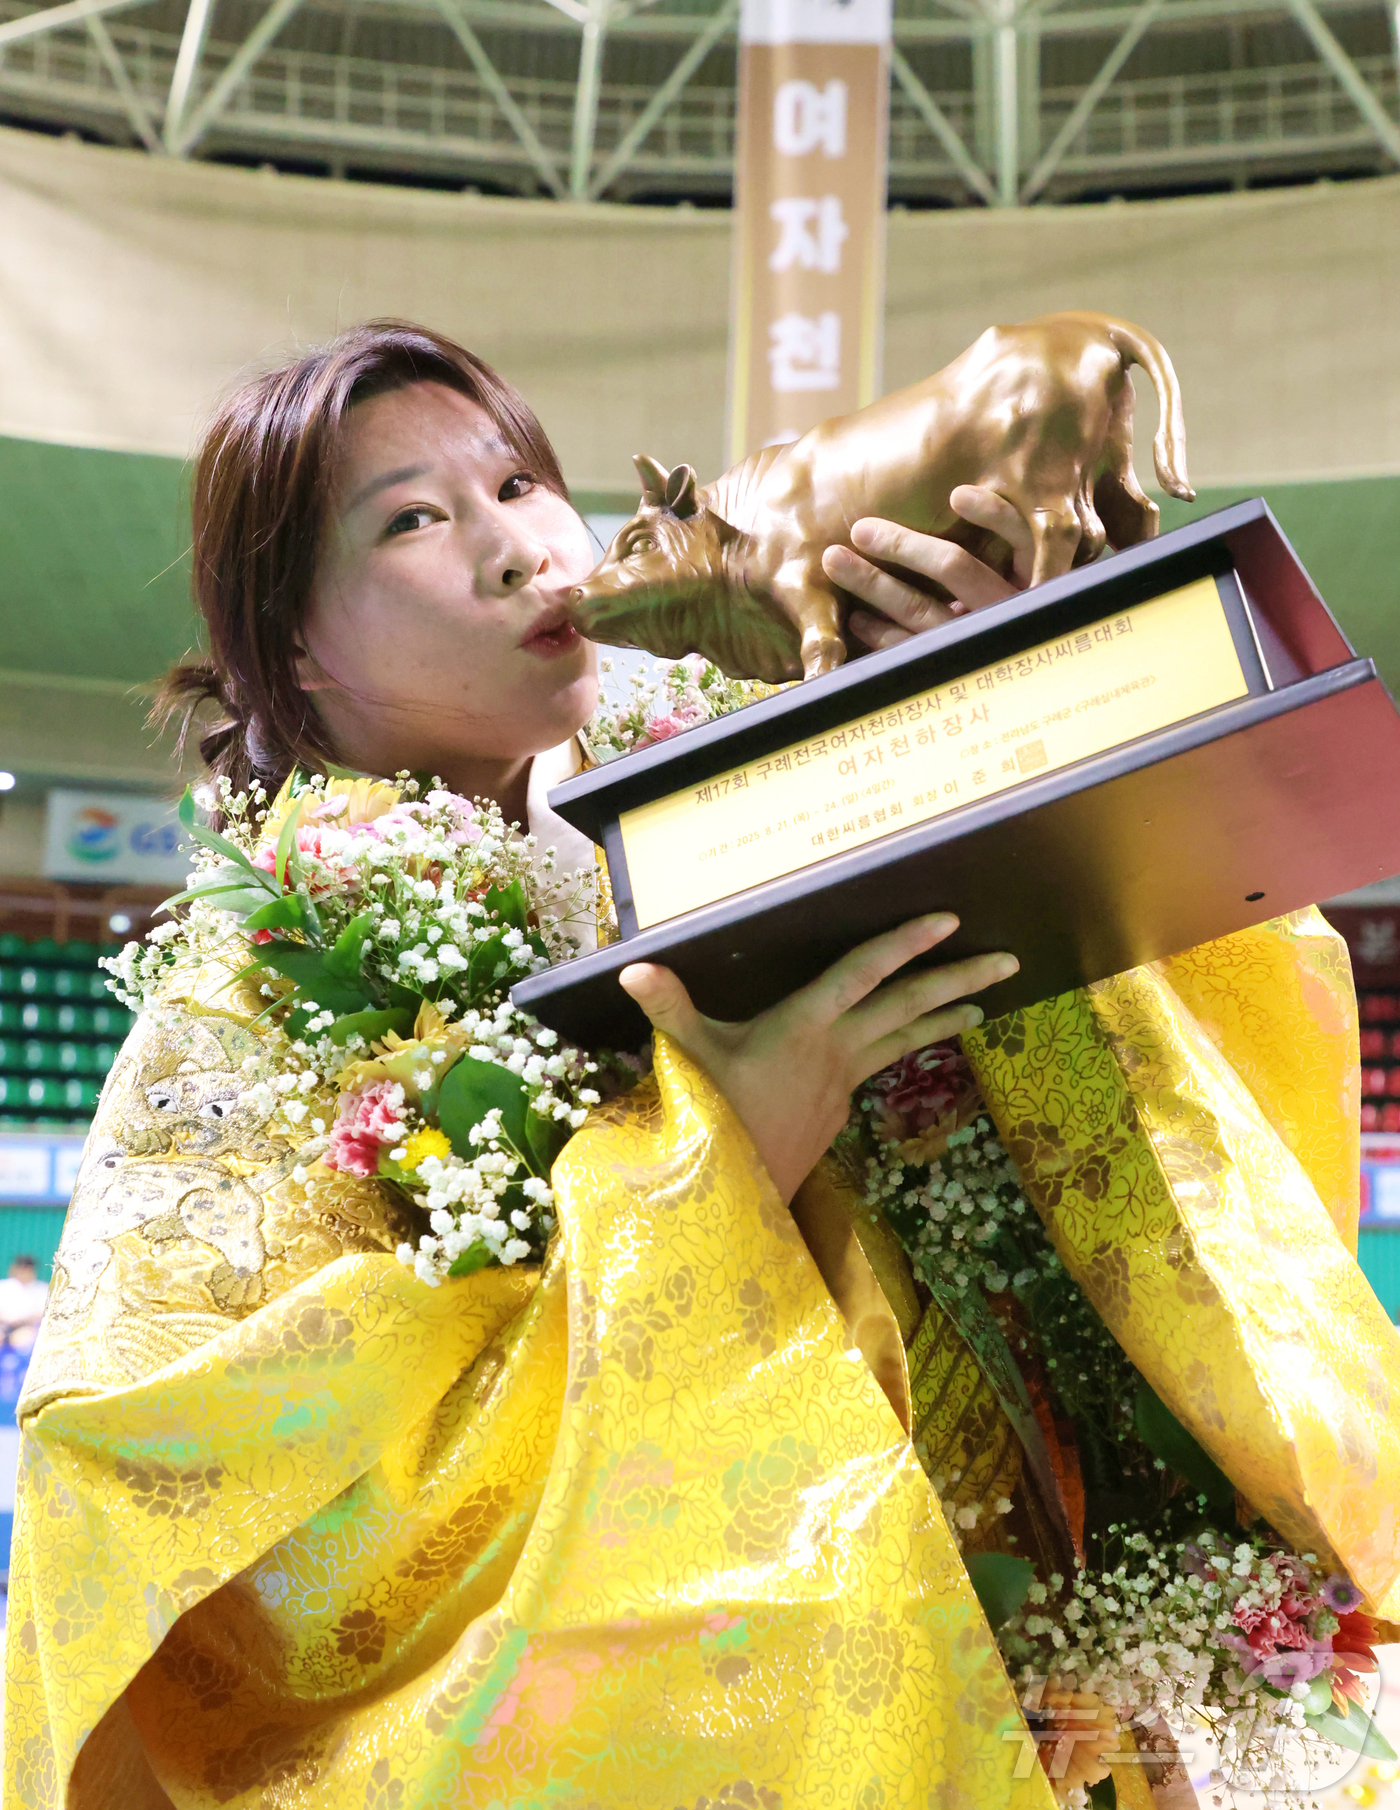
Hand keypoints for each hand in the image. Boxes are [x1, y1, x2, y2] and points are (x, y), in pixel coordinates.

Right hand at [619, 914, 1016, 1204]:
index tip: (947, 921)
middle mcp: (837, 1049)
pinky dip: (903, 1047)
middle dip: (959, 979)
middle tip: (1008, 961)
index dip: (905, 944)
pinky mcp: (840, 1108)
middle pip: (908, 1006)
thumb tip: (632, 967)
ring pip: (905, 1039)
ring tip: (984, 1003)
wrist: (733, 1198)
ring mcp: (844, 1081)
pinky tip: (908, 1044)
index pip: (863, 973)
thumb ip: (668, 1007)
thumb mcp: (687, 1058)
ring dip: (945, 1015)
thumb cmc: (710, 1121)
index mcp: (805, 1025)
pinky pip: (880, 1065)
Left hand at [820, 484, 1035, 652]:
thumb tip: (960, 497)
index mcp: (1026, 583)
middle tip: (860, 528)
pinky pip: (909, 648)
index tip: (957, 494)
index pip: (1016, 538)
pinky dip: (879, 632)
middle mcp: (1005, 611)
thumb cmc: (1015, 628)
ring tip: (836, 560)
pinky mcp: (949, 672)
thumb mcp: (1019, 587)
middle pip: (953, 567)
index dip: (991, 514)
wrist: (1022, 701)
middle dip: (902, 543)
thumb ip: (1002, 553)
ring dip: (872, 582)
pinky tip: (856, 619)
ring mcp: (976, 643)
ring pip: (919, 607)